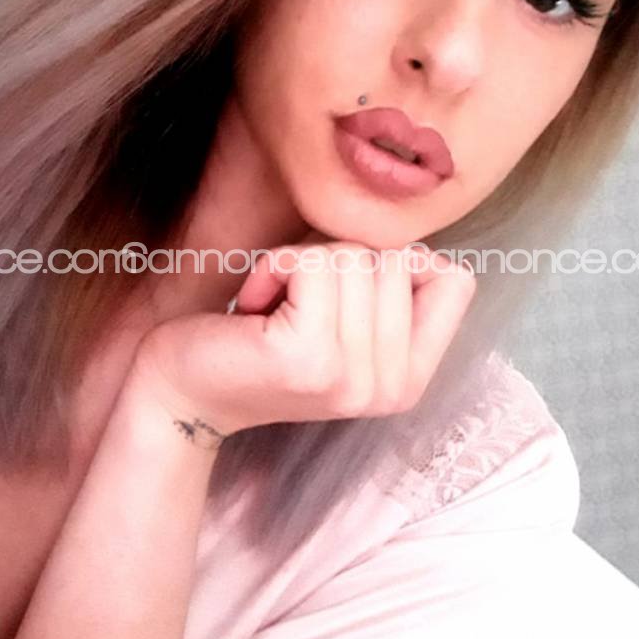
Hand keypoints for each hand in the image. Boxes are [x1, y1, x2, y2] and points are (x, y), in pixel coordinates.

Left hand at [130, 235, 476, 437]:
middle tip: (296, 305)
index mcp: (410, 381)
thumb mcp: (343, 323)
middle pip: (398, 257)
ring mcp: (352, 376)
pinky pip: (311, 262)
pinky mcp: (309, 356)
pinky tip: (254, 307)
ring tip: (273, 308)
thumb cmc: (258, 342)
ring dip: (301, 263)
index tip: (345, 294)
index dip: (400, 263)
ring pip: (354, 255)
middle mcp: (392, 387)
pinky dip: (274, 267)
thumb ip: (391, 290)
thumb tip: (421, 247)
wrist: (182, 391)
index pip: (455, 281)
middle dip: (337, 260)